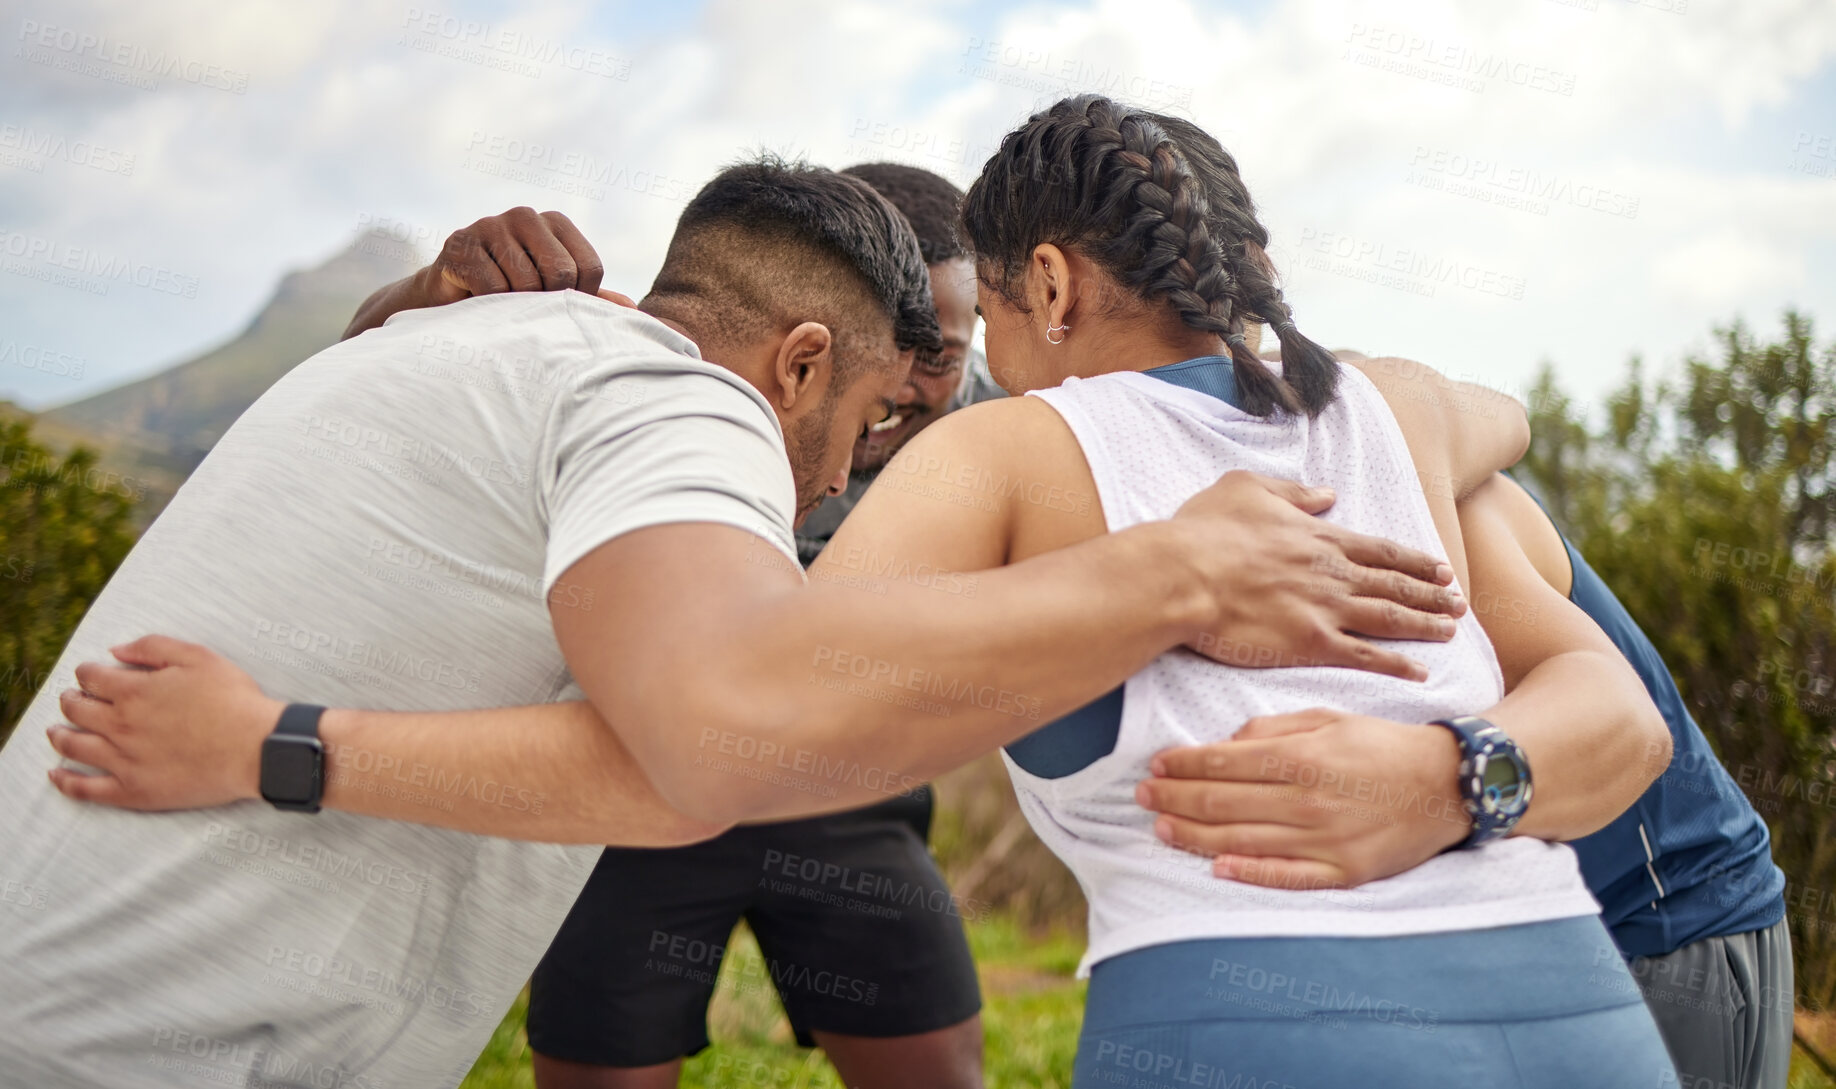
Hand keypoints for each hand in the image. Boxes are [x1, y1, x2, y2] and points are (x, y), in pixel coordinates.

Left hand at [45, 636, 282, 810]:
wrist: (257, 749)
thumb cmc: (234, 701)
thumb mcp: (199, 657)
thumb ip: (153, 647)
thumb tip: (115, 651)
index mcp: (134, 691)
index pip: (91, 677)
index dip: (87, 673)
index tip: (91, 674)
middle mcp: (120, 725)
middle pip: (76, 710)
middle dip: (70, 700)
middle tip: (72, 699)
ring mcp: (123, 760)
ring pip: (74, 746)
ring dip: (59, 735)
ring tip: (56, 732)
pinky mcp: (133, 791)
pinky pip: (87, 789)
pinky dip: (66, 782)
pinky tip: (57, 776)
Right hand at [414, 206, 624, 305]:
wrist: (450, 297)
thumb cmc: (513, 295)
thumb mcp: (557, 294)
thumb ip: (594, 298)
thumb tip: (634, 311)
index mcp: (555, 222)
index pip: (590, 268)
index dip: (578, 297)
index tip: (555, 303)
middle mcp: (525, 215)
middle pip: (561, 274)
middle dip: (548, 302)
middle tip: (527, 306)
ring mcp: (489, 224)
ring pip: (527, 284)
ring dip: (517, 307)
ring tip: (502, 302)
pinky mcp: (460, 244)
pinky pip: (493, 288)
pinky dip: (491, 306)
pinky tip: (480, 300)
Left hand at [1135, 708, 1470, 888]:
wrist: (1448, 784)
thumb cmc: (1382, 745)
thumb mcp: (1328, 718)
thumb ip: (1273, 730)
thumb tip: (1224, 744)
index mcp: (1302, 757)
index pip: (1224, 763)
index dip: (1183, 765)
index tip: (1155, 766)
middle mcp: (1307, 800)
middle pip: (1223, 803)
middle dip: (1175, 799)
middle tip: (1141, 797)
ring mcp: (1324, 841)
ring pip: (1242, 841)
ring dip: (1194, 836)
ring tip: (1160, 829)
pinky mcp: (1344, 872)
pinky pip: (1287, 877)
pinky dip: (1249, 873)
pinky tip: (1214, 867)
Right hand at [1171, 470, 1465, 679]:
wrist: (1184, 575)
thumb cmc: (1206, 531)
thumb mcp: (1247, 487)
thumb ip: (1294, 491)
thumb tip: (1327, 493)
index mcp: (1319, 537)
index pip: (1380, 550)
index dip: (1414, 561)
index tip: (1440, 570)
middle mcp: (1333, 573)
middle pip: (1395, 585)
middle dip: (1431, 594)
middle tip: (1460, 603)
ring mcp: (1326, 609)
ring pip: (1390, 618)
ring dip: (1425, 624)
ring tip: (1451, 631)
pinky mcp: (1311, 644)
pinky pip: (1365, 656)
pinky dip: (1397, 664)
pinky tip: (1420, 671)